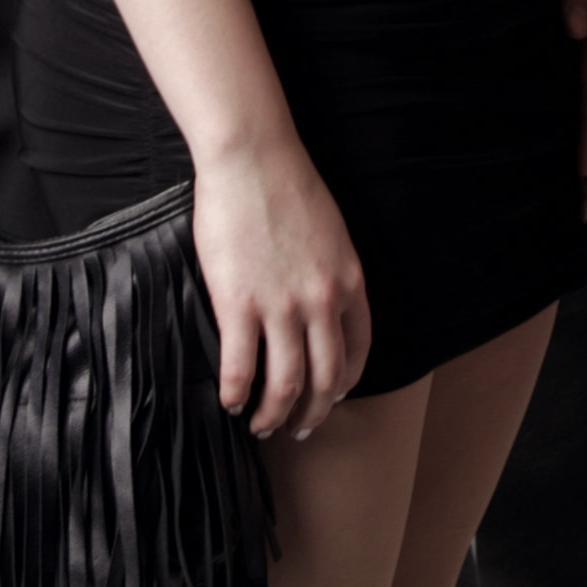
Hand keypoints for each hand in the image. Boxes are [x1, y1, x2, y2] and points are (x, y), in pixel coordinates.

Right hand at [195, 131, 369, 441]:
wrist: (253, 159)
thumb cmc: (288, 188)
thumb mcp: (332, 236)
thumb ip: (332, 276)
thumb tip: (321, 310)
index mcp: (350, 284)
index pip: (357, 353)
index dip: (343, 385)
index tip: (329, 399)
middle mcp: (322, 303)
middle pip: (324, 378)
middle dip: (311, 412)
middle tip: (296, 428)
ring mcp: (282, 306)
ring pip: (284, 383)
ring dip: (273, 414)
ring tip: (261, 425)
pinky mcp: (239, 305)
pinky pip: (240, 367)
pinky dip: (235, 393)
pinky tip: (229, 401)